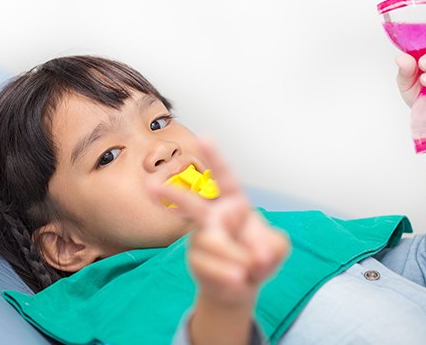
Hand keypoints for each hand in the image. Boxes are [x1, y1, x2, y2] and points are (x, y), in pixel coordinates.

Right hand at [150, 138, 289, 307]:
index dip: (214, 158)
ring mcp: (201, 238)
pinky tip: (237, 280)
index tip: (203, 137)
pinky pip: (208, 265)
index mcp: (234, 203)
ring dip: (235, 258)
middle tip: (150, 187)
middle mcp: (213, 216)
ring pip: (211, 242)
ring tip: (247, 273)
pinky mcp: (196, 259)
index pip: (224, 177)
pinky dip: (227, 274)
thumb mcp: (276, 248)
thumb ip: (273, 245)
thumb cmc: (258, 257)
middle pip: (191, 203)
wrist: (242, 287)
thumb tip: (259, 254)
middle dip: (174, 194)